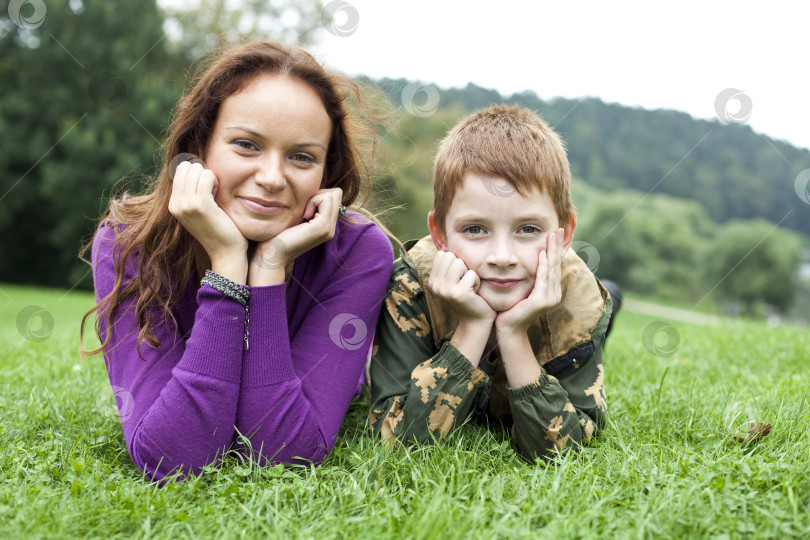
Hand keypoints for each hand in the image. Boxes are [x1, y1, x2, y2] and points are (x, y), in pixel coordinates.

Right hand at [168, 161, 247, 281]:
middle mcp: (176, 204)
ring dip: (210, 177)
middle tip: (212, 191)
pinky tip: (218, 195)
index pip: (179, 171)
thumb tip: (194, 167)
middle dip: (202, 173)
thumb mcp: (199, 211)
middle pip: (186, 167)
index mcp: (173, 205)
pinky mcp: (200, 204)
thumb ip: (192, 194)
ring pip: (196, 169)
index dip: (196, 174)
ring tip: (215, 194)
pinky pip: (207, 176)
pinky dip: (215, 181)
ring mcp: (186, 204)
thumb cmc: (218, 230)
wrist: (226, 253)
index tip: (206, 190)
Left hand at [247, 188, 342, 285]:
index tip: (303, 208)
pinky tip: (302, 215)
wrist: (272, 254)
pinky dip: (313, 201)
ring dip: (315, 197)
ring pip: (333, 194)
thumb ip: (306, 206)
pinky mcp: (322, 226)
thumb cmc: (277, 235)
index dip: (318, 195)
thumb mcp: (295, 217)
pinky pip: (325, 199)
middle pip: (335, 193)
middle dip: (318, 194)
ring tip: (303, 213)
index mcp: (325, 225)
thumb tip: (311, 188)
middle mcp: (331, 228)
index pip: (333, 196)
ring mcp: (329, 228)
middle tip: (303, 210)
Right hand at [429, 250, 495, 325]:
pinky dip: (477, 281)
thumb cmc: (469, 297)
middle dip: (463, 267)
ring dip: (469, 273)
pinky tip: (474, 293)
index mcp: (432, 280)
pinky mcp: (458, 293)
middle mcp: (435, 285)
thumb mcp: (454, 280)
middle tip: (464, 283)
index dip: (455, 263)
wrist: (476, 321)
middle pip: (451, 256)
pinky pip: (471, 274)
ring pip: (460, 263)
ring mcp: (445, 290)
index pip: (442, 254)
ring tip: (469, 287)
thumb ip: (448, 265)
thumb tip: (445, 245)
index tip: (458, 279)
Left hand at [495, 228, 564, 336]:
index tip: (555, 233)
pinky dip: (542, 266)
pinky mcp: (541, 301)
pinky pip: (542, 279)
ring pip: (551, 269)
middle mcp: (554, 293)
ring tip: (552, 236)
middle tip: (558, 229)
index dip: (555, 249)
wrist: (508, 330)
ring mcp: (549, 298)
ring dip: (552, 251)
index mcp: (551, 290)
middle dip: (556, 246)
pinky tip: (542, 254)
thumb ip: (529, 279)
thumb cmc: (511, 310)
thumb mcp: (523, 290)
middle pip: (556, 264)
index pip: (554, 265)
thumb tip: (526, 262)